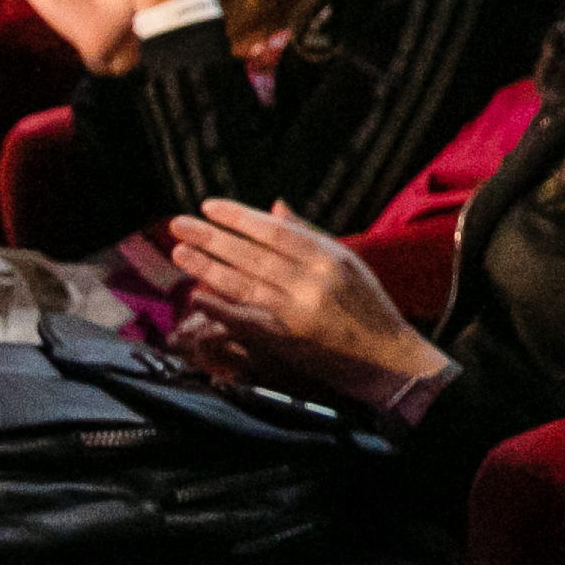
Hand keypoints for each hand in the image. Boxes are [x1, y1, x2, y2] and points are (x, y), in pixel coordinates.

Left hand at [166, 200, 443, 399]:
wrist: (386, 357)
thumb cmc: (368, 306)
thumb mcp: (349, 263)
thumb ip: (310, 235)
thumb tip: (274, 207)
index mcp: (329, 258)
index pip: (274, 230)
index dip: (238, 217)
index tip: (208, 206)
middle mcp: (312, 282)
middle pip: (251, 254)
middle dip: (211, 238)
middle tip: (179, 225)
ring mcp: (297, 312)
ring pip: (243, 283)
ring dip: (206, 267)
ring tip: (180, 252)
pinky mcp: (286, 340)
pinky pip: (244, 319)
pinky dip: (219, 307)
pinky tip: (196, 294)